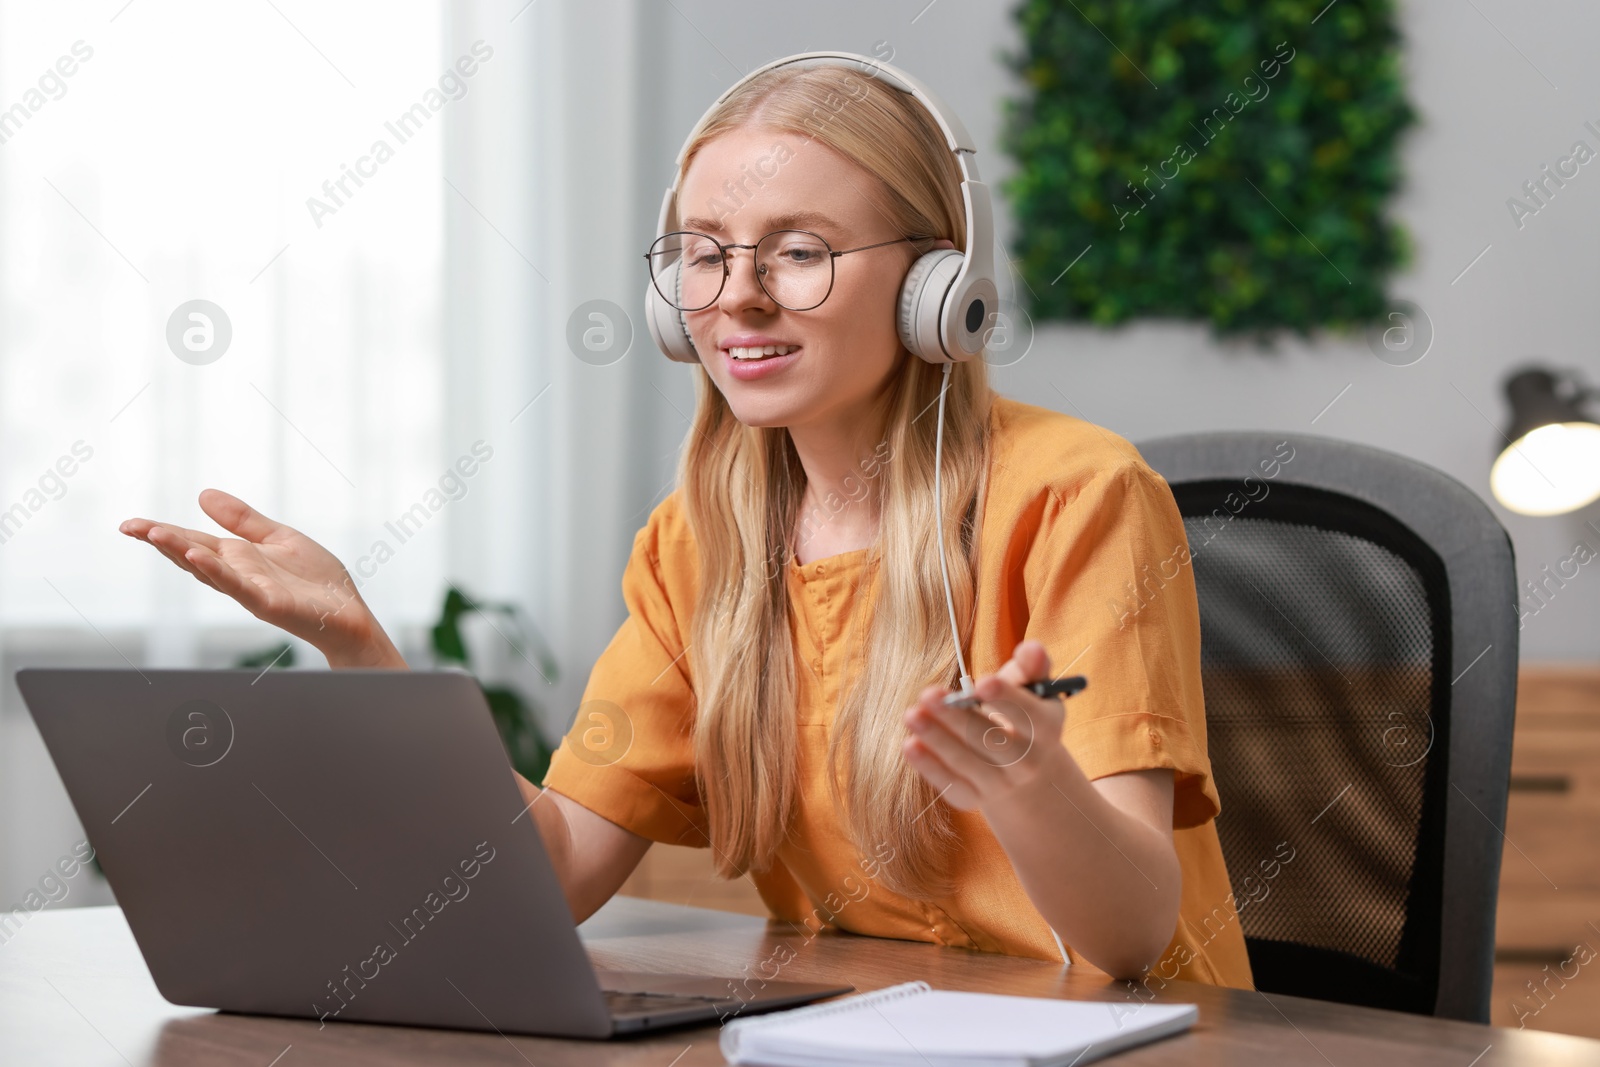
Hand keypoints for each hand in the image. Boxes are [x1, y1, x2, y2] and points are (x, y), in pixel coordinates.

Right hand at [119, 489, 403, 667]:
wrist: (347, 612)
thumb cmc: (316, 580)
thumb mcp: (277, 538)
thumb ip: (242, 520)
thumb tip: (202, 494)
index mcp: (236, 558)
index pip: (191, 541)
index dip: (161, 532)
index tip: (130, 524)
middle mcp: (236, 574)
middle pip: (191, 554)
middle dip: (161, 541)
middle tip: (131, 526)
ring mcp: (249, 590)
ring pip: (208, 570)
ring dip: (181, 552)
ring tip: (156, 534)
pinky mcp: (268, 602)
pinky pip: (238, 586)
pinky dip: (218, 572)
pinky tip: (199, 556)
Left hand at [902, 639, 1071, 812]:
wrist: (1023, 767)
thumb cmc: (1022, 712)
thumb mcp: (1032, 688)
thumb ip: (1032, 666)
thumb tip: (1032, 648)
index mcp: (1046, 729)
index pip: (1029, 716)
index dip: (1006, 699)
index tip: (981, 683)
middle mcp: (1028, 762)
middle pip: (991, 740)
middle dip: (957, 717)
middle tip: (928, 693)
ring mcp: (1001, 784)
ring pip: (967, 762)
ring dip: (937, 739)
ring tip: (912, 714)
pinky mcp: (974, 798)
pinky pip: (951, 785)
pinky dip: (930, 767)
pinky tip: (910, 745)